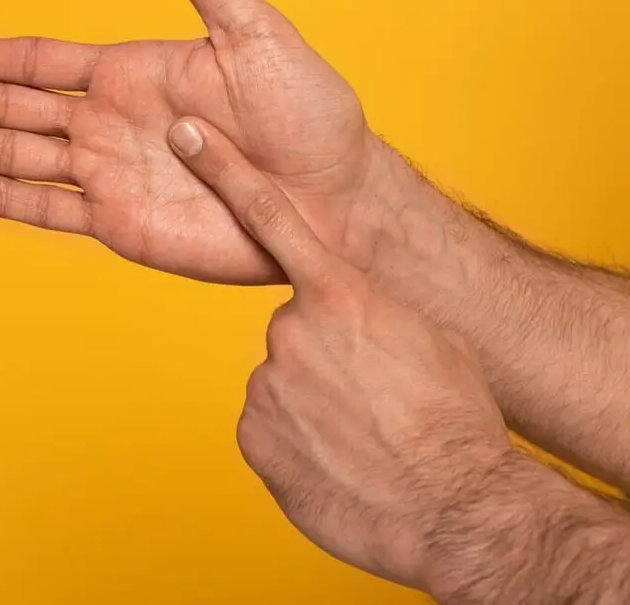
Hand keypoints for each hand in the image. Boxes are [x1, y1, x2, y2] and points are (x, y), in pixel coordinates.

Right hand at [0, 0, 383, 283]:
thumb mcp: (257, 37)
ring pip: (12, 156)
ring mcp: (109, 174)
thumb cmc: (310, 116)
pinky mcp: (121, 224)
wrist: (334, 202)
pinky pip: (47, 209)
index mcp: (130, 72)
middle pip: (6, 108)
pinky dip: (1, 200)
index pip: (36, 60)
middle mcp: (108, 121)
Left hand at [165, 116, 513, 590]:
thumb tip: (348, 318)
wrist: (453, 505)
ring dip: (312, 406)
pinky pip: (270, 428)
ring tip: (363, 436)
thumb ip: (371, 312)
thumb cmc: (453, 420)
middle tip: (371, 397)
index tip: (186, 135)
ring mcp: (266, 384)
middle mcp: (291, 331)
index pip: (270, 218)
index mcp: (340, 296)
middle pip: (293, 333)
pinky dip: (297, 443)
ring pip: (282, 384)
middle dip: (324, 359)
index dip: (224, 170)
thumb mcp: (426, 341)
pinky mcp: (252, 436)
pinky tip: (337, 461)